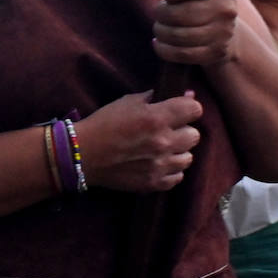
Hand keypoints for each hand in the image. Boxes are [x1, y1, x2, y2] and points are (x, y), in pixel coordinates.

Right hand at [77, 91, 202, 192]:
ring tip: (164, 149)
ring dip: (178, 152)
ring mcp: (160, 165)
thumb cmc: (103, 124)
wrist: (82, 154)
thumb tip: (183, 95)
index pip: (195, 109)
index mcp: (157, 118)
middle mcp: (163, 142)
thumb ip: (155, 98)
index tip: (181, 109)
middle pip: (195, 135)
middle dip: (184, 130)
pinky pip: (178, 177)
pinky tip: (159, 164)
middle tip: (169, 130)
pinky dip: (171, 170)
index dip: (189, 107)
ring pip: (189, 158)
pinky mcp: (153, 183)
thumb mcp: (127, 102)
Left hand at [143, 0, 239, 65]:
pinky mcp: (216, 53)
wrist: (224, 29)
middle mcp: (227, 9)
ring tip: (160, 27)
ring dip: (161, 31)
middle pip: (180, 14)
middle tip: (160, 13)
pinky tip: (160, 43)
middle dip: (161, 14)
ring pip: (179, 35)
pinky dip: (164, 50)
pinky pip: (182, 54)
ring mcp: (223, 33)